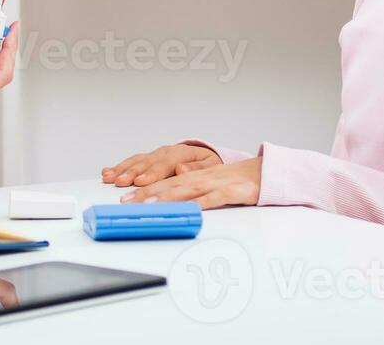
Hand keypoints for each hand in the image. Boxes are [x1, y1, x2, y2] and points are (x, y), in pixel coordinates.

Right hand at [101, 144, 220, 187]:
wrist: (206, 158)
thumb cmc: (208, 165)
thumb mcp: (210, 166)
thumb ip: (197, 168)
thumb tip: (181, 168)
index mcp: (182, 153)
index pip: (165, 164)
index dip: (152, 173)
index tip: (142, 181)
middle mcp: (166, 152)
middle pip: (147, 163)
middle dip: (132, 174)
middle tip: (121, 183)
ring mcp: (155, 155)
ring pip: (136, 161)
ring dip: (122, 170)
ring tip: (109, 178)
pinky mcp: (148, 160)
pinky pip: (132, 162)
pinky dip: (119, 167)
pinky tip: (108, 172)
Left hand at [118, 157, 261, 209]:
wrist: (259, 174)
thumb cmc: (229, 181)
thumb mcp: (204, 182)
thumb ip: (185, 184)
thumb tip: (169, 182)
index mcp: (191, 176)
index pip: (163, 182)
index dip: (143, 189)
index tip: (124, 198)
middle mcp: (199, 177)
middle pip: (170, 185)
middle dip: (147, 193)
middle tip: (128, 202)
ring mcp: (214, 183)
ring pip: (188, 189)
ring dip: (168, 196)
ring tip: (151, 204)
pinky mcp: (230, 192)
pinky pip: (216, 198)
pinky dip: (204, 202)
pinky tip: (193, 208)